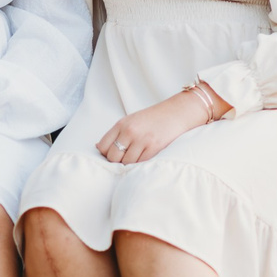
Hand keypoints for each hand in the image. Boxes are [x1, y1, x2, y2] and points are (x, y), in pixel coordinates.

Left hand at [95, 88, 218, 165]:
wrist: (178, 112)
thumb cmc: (154, 118)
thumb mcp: (131, 120)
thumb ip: (117, 134)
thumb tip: (98, 148)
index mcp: (121, 124)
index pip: (102, 146)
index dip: (106, 155)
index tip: (114, 156)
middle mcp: (129, 131)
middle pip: (113, 157)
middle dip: (117, 162)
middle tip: (126, 160)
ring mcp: (142, 139)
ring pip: (126, 163)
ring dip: (130, 164)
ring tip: (138, 158)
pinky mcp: (154, 147)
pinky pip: (141, 163)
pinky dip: (141, 165)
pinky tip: (146, 159)